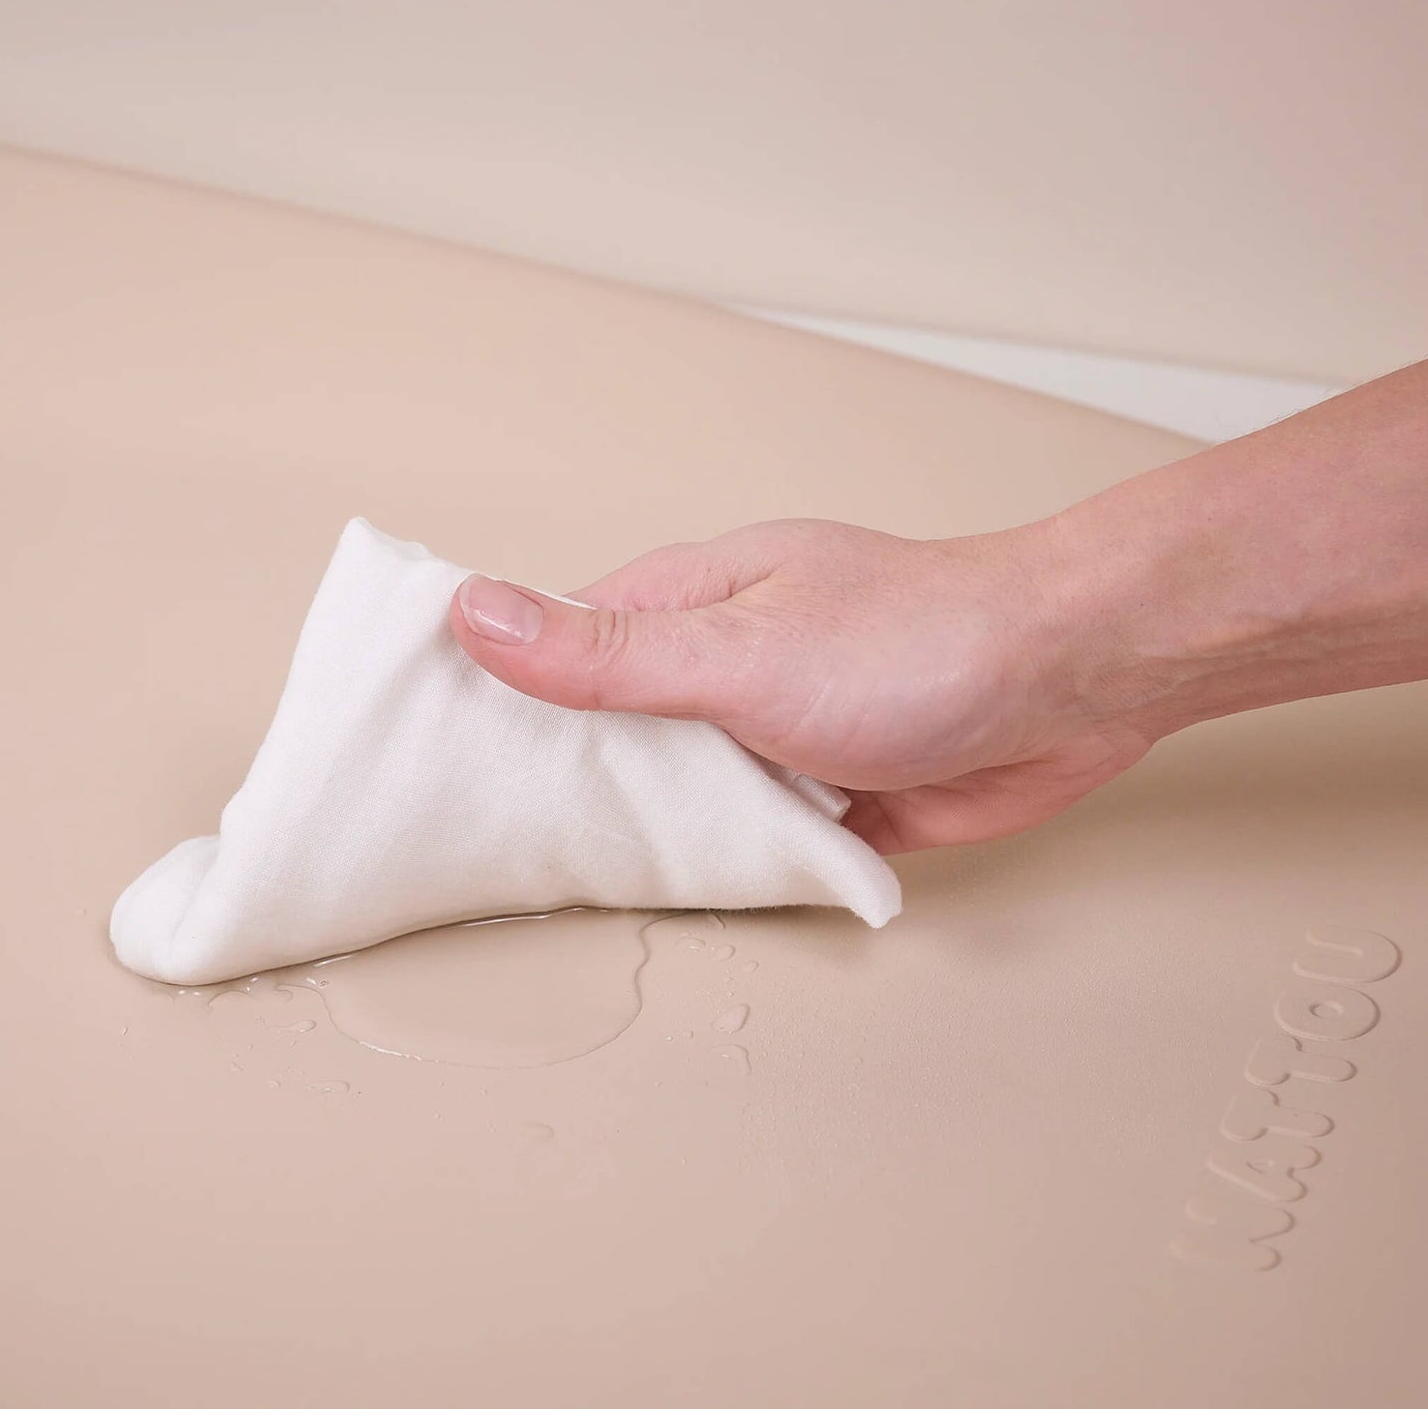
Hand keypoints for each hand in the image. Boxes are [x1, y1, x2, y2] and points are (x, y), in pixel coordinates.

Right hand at [448, 517, 1152, 852]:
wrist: (1072, 686)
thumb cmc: (916, 641)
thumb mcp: (739, 652)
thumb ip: (610, 654)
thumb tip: (473, 614)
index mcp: (687, 605)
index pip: (557, 648)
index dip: (494, 698)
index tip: (429, 761)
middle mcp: (725, 665)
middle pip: (616, 732)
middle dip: (569, 784)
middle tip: (487, 854)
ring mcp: (776, 731)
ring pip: (684, 792)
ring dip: (652, 831)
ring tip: (569, 887)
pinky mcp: (828, 792)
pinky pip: (751, 834)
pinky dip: (726, 861)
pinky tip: (688, 897)